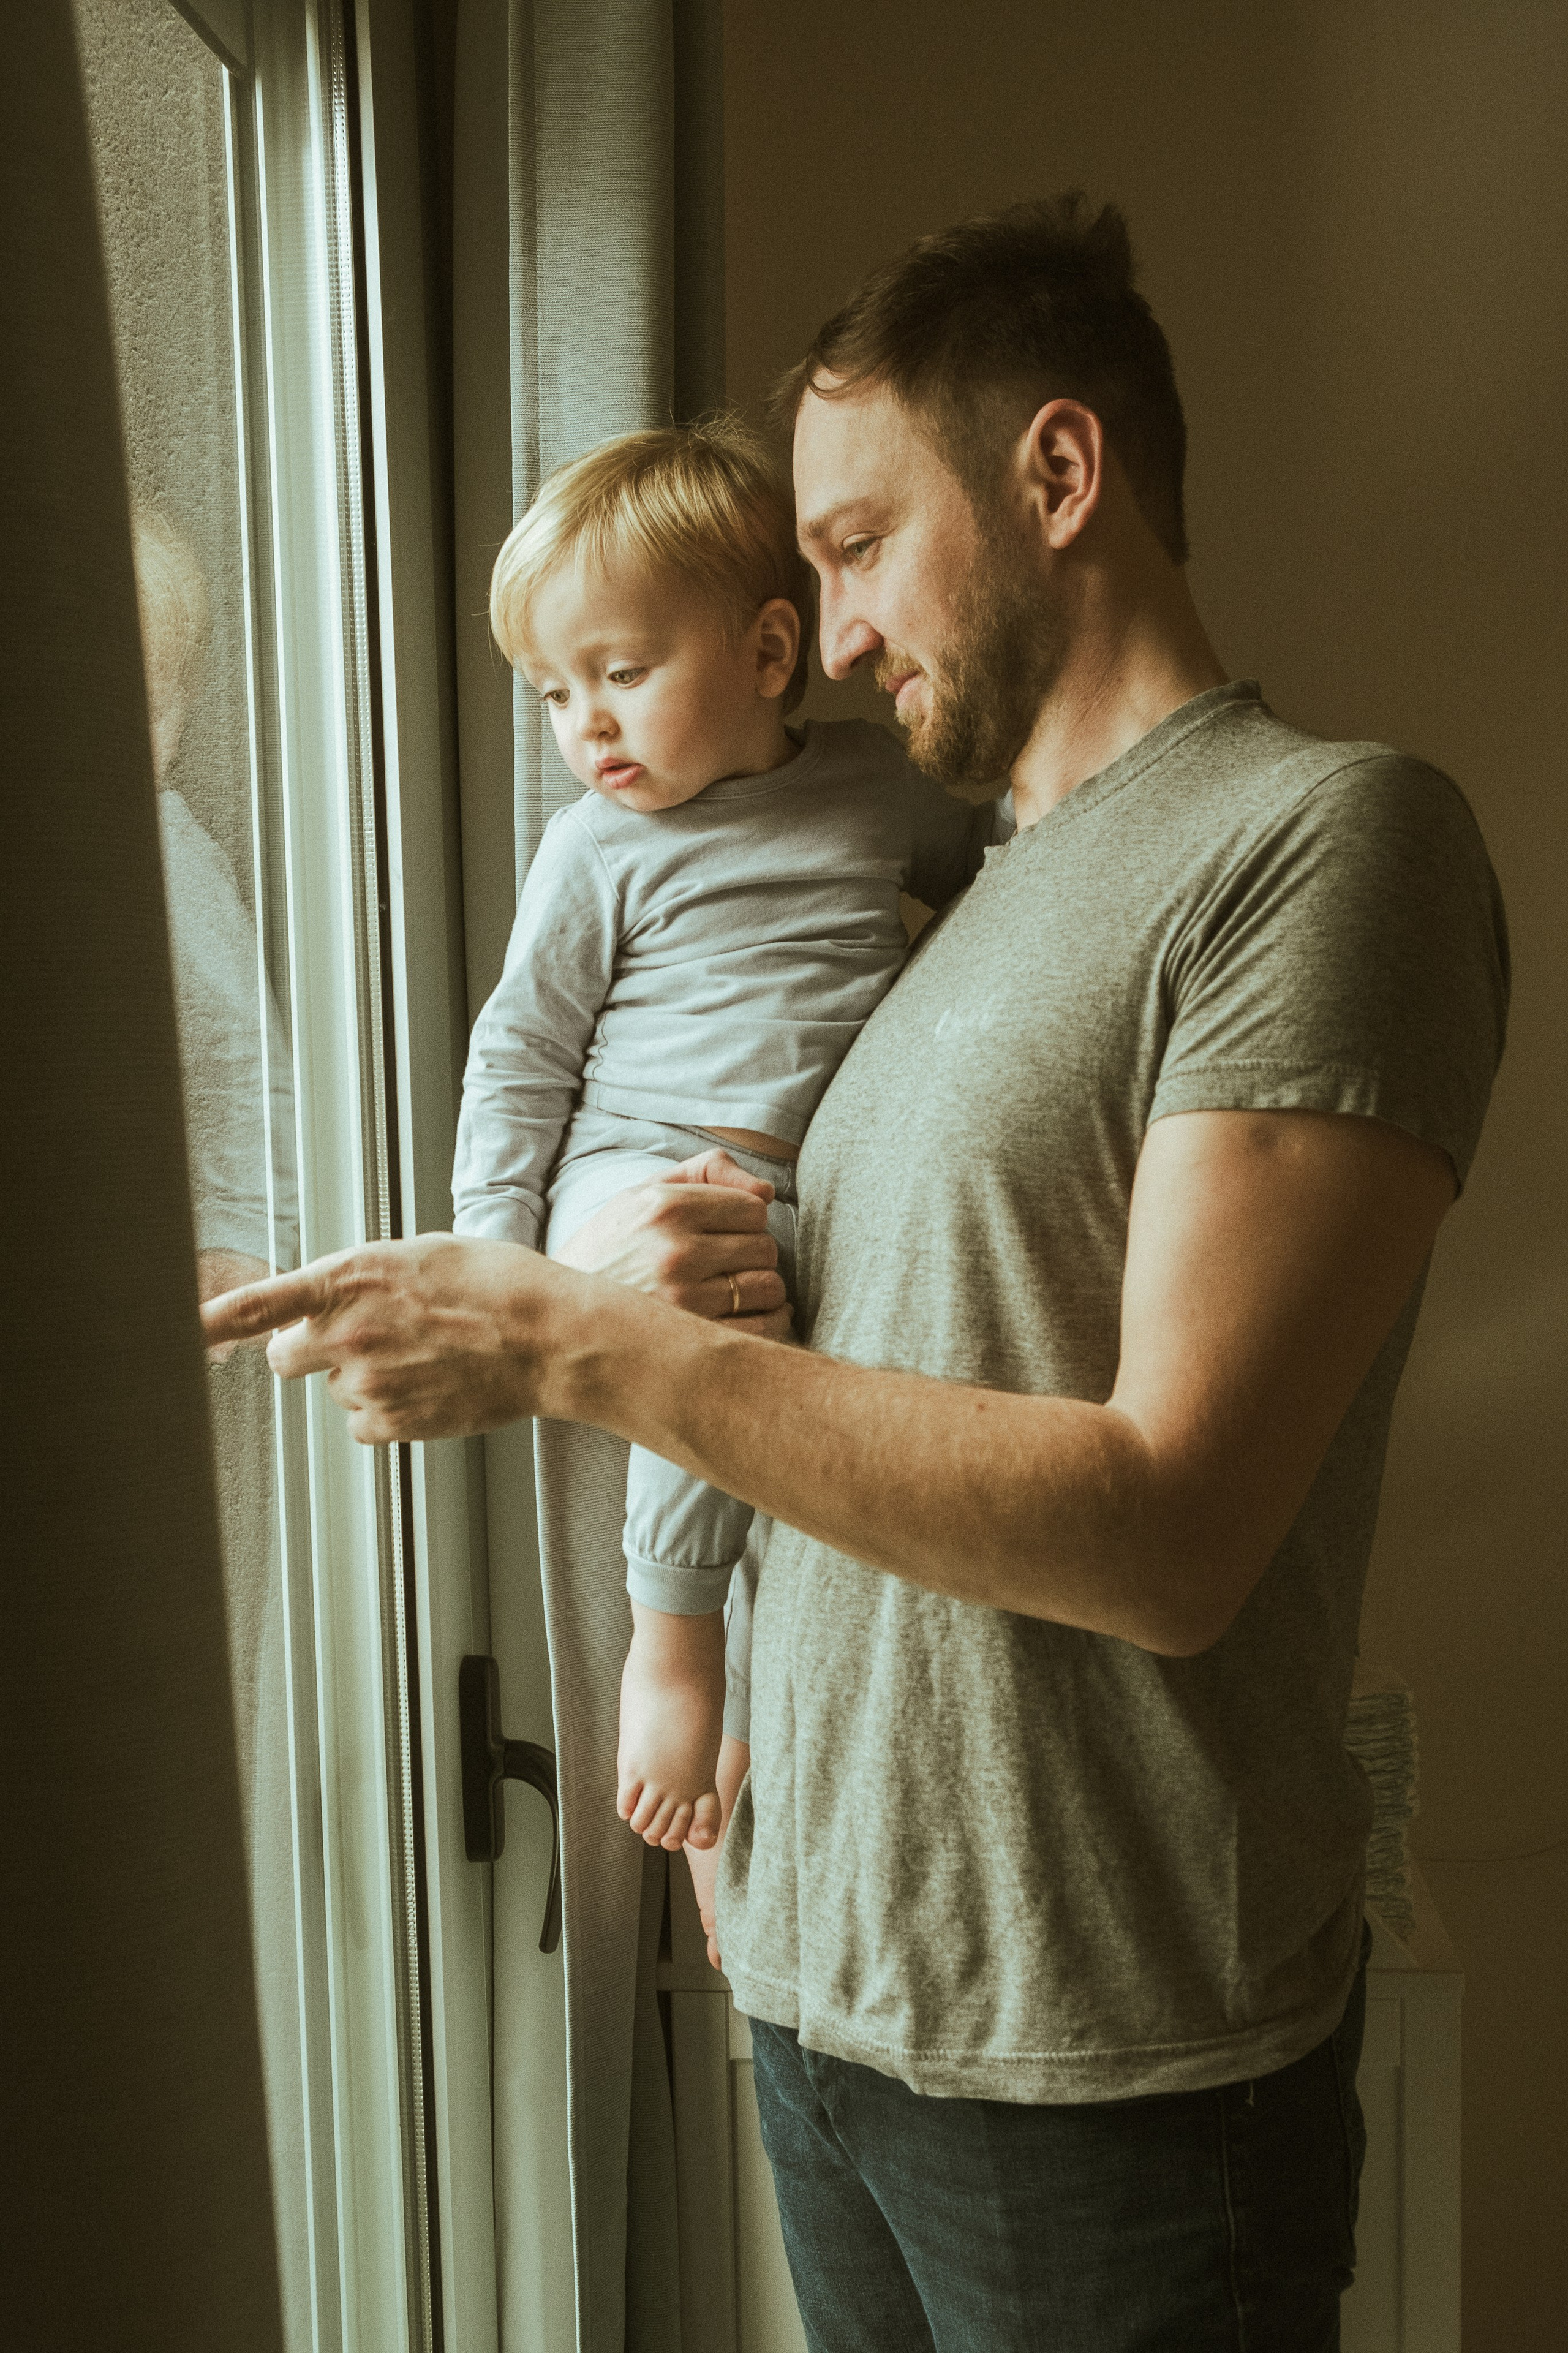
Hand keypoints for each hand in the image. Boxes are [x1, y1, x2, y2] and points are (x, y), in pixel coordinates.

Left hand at [199, 1233, 578, 1441]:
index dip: (207, 1324)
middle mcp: (348, 1332)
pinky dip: (386, 1410)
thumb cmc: (496, 1285)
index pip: (257, 1305)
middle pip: (286, 1356)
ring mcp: (367, 1381)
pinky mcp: (389, 1422)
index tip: (173, 1334)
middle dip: (311, 1348)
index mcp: (351, 1277)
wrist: (547, 1337)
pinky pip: (361, 1422)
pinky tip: (429, 1384)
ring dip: (364, 1375)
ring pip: (335, 1388)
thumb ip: (358, 1278)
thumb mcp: (418, 1254)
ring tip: (424, 1354)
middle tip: (364, 1335)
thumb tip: (322, 1305)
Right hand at [553, 1148, 790, 1336]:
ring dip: (760, 1290)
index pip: (754, 1208)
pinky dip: (765, 1322)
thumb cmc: (610, 1247)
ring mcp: (683, 1299)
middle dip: (753, 1255)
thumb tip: (767, 1190)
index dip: (746, 1220)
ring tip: (732, 1290)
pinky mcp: (688, 1340)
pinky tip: (745, 1316)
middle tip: (725, 1263)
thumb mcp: (642, 1193)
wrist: (558, 1311)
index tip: (725, 1232)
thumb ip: (705, 1173)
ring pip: (768, 1288)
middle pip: (765, 1248)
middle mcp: (676, 1251)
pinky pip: (761, 1329)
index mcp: (666, 1207)